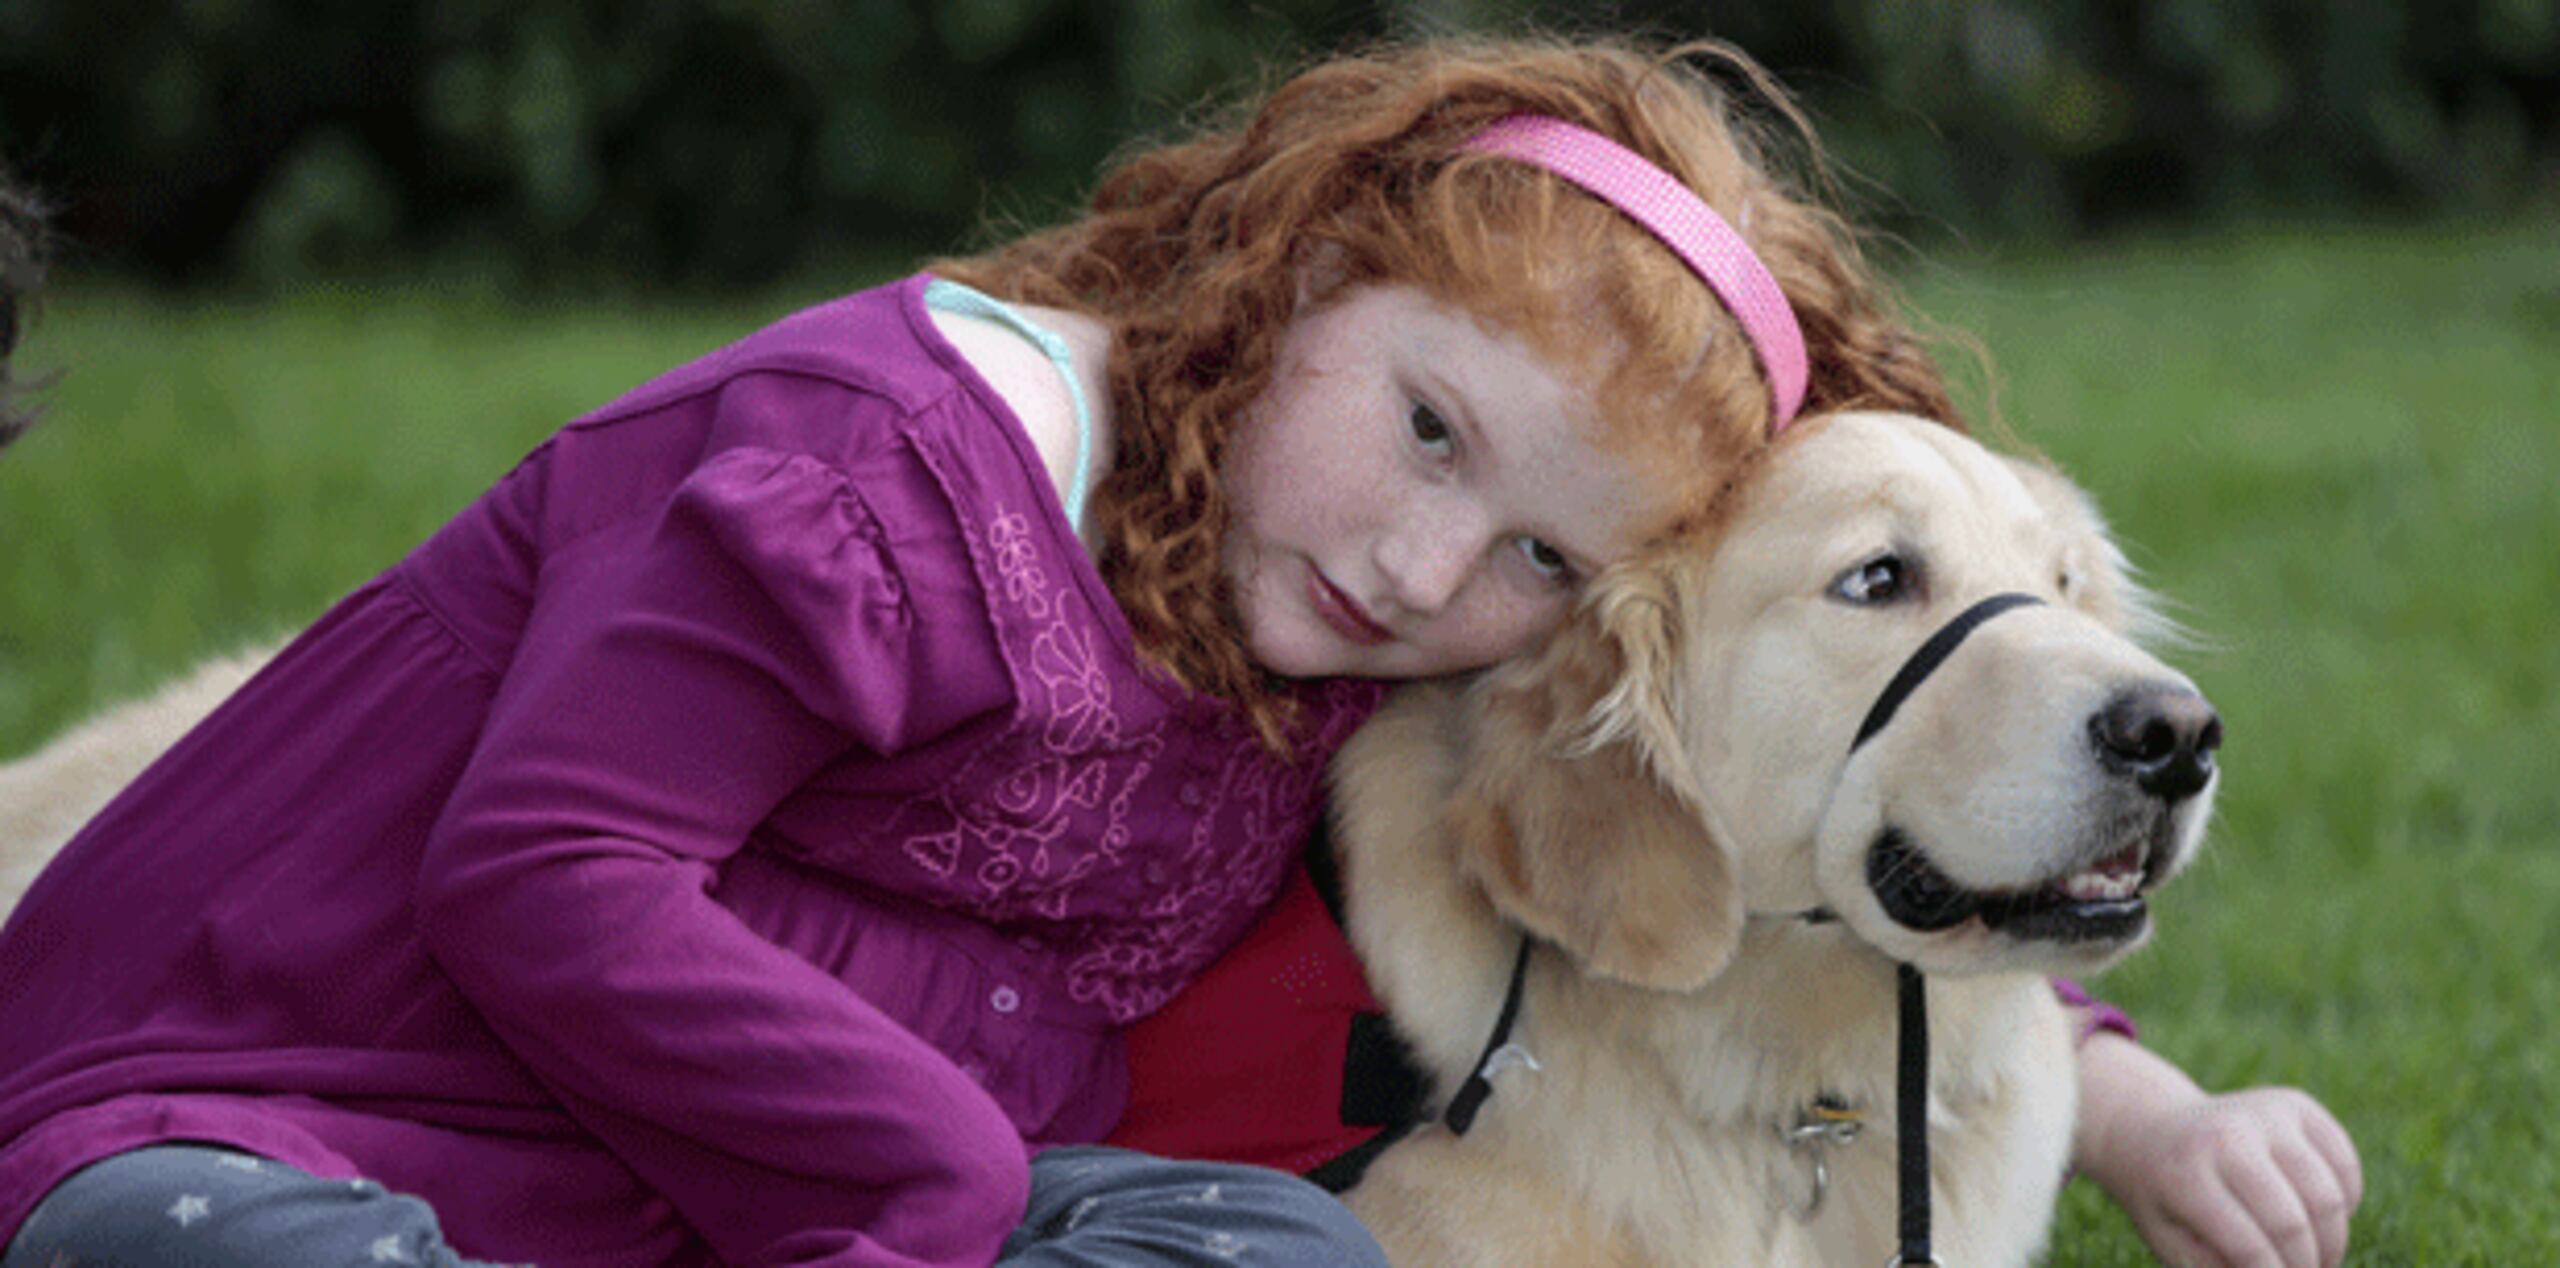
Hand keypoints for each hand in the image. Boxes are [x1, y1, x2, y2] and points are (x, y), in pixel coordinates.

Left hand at [2076, 1034, 2363, 1267]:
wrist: (2153, 1129)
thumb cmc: (2166, 1201)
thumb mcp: (2169, 1241)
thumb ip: (2213, 1266)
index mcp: (2185, 1175)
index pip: (2248, 1246)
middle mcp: (2226, 1135)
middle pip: (2293, 1223)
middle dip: (2307, 1265)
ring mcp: (2265, 1113)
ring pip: (2328, 1196)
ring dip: (2332, 1242)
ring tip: (2317, 1259)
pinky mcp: (2296, 1105)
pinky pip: (2344, 1164)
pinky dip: (2345, 1201)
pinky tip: (2318, 1216)